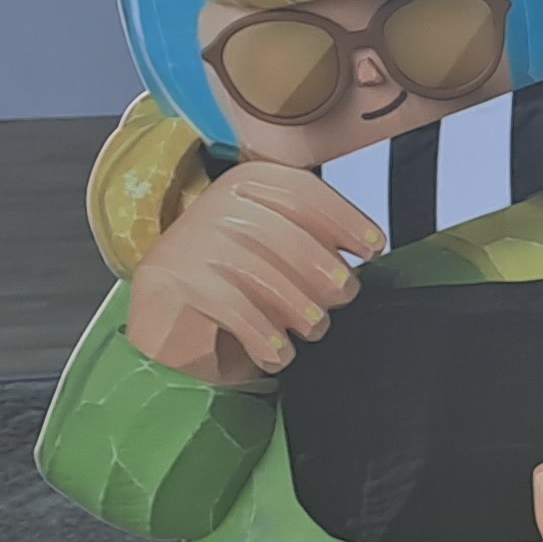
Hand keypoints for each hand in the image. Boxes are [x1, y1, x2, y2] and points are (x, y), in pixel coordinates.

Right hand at [123, 161, 381, 385]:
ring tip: (311, 328)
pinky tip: (276, 353)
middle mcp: (216, 206)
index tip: (373, 247)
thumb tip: (364, 252)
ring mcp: (190, 241)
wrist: (169, 326)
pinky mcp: (171, 278)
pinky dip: (263, 335)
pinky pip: (232, 307)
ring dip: (299, 308)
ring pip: (261, 271)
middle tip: (339, 298)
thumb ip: (312, 241)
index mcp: (246, 187)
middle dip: (325, 272)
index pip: (302, 192)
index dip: (345, 219)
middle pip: (287, 234)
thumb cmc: (234, 289)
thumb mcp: (277, 254)